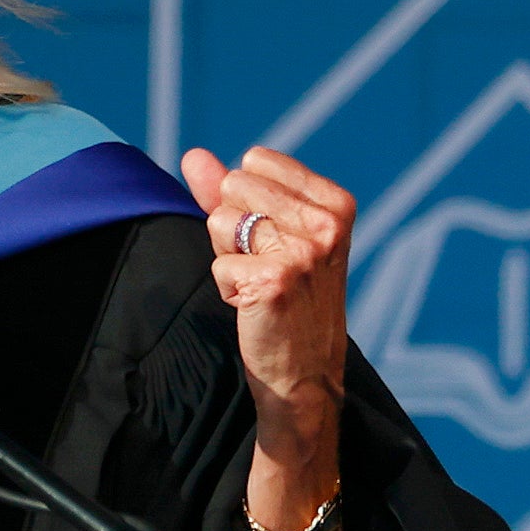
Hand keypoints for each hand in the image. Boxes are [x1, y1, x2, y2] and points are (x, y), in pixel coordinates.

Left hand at [180, 145, 353, 530]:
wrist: (305, 375)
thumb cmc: (289, 300)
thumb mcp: (273, 235)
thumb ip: (230, 192)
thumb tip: (193, 155)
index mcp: (336, 202)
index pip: (255, 160)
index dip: (250, 201)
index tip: (276, 240)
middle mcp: (326, 223)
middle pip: (235, 186)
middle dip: (236, 227)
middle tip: (267, 267)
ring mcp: (303, 252)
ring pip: (222, 221)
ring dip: (230, 256)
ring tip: (261, 285)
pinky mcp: (275, 281)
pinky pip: (219, 262)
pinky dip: (228, 287)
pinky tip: (256, 306)